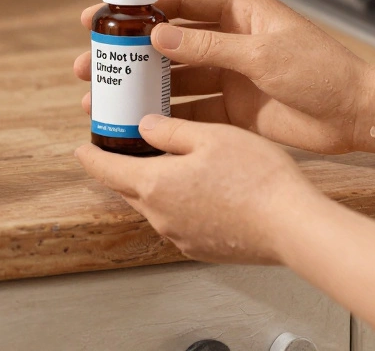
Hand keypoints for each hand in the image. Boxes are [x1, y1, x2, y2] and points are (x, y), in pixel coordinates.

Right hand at [75, 0, 373, 154]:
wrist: (357, 116)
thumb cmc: (323, 71)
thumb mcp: (262, 53)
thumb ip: (209, 47)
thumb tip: (158, 36)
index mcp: (239, 12)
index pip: (179, 3)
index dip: (137, 8)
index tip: (101, 15)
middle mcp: (229, 41)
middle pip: (166, 44)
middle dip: (126, 54)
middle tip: (88, 63)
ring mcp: (229, 75)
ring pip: (173, 79)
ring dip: (138, 88)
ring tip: (101, 99)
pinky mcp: (233, 109)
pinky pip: (190, 111)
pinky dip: (164, 118)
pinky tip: (135, 126)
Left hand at [76, 115, 320, 263]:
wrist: (293, 226)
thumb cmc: (256, 178)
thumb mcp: (211, 136)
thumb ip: (171, 130)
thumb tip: (144, 126)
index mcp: (155, 184)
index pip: (106, 170)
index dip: (90, 156)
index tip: (81, 149)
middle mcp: (160, 215)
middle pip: (127, 189)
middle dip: (119, 169)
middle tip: (120, 149)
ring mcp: (180, 235)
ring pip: (153, 206)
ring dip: (151, 185)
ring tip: (162, 164)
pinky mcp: (201, 247)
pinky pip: (177, 220)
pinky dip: (176, 202)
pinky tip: (195, 189)